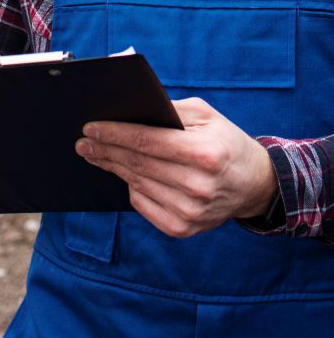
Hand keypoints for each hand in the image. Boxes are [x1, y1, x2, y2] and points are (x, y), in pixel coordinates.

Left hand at [75, 96, 277, 237]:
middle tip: (83, 141)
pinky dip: (130, 187)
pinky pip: (143, 205)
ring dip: (112, 168)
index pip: (148, 141)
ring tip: (95, 154)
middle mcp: (198, 186)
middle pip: (138, 164)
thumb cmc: (226, 142)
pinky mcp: (183, 229)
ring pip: (137, 184)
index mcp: (206, 153)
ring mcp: (191, 212)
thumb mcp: (206, 115)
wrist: (254, 184)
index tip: (91, 127)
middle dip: (106, 150)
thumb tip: (131, 108)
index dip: (115, 134)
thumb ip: (170, 109)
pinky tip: (123, 174)